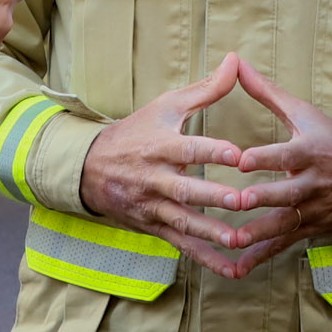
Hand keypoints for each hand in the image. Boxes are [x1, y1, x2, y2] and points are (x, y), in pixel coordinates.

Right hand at [78, 56, 259, 277]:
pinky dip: (207, 259)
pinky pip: (183, 246)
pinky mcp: (155, 228)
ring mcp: (154, 207)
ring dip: (210, 233)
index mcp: (160, 146)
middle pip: (186, 190)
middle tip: (241, 201)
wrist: (89, 168)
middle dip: (213, 197)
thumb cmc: (136, 131)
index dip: (211, 151)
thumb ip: (206, 89)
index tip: (237, 154)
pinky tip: (234, 269)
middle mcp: (156, 179)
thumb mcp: (167, 106)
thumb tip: (236, 61)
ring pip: (184, 222)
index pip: (188, 148)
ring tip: (238, 241)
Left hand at [217, 59, 331, 272]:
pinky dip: (262, 257)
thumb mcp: (306, 114)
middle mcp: (312, 182)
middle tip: (237, 202)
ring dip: (259, 233)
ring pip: (284, 223)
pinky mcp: (311, 228)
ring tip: (233, 240)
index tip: (240, 160)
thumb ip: (267, 93)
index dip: (264, 157)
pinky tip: (238, 268)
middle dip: (263, 198)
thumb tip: (236, 63)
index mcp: (310, 151)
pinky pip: (284, 244)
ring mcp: (313, 209)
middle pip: (286, 192)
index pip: (285, 154)